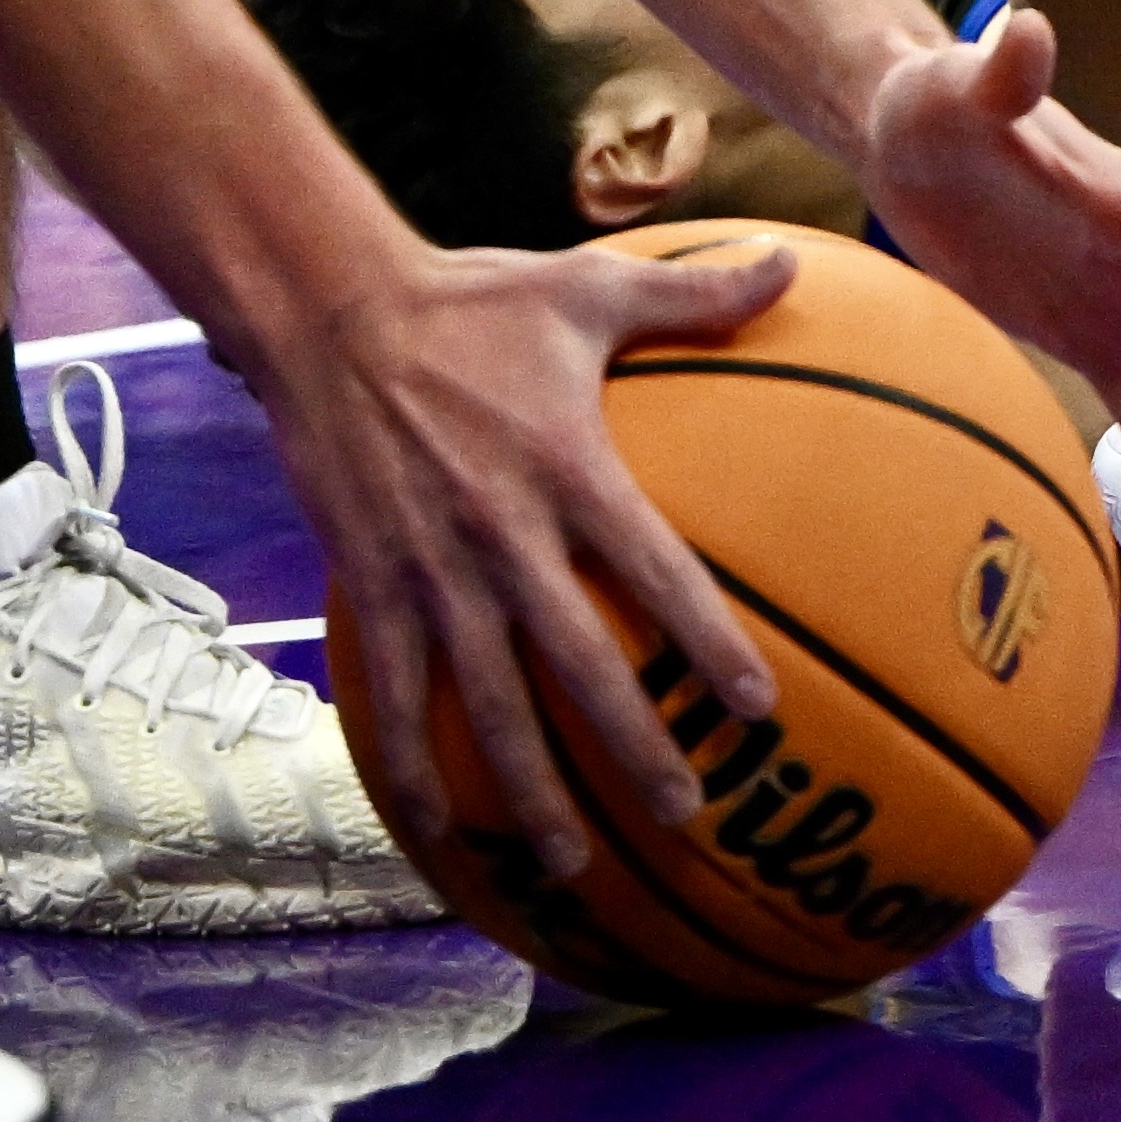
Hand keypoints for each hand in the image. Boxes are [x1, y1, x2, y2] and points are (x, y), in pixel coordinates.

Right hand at [265, 239, 795, 874]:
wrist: (331, 311)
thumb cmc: (470, 299)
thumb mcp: (586, 289)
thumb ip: (694, 294)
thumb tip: (789, 260)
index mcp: (570, 470)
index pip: (656, 572)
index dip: (709, 642)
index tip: (758, 707)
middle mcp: (504, 536)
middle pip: (579, 664)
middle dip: (633, 746)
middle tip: (684, 811)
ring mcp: (433, 570)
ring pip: (486, 702)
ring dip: (530, 788)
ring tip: (573, 861)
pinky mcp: (373, 583)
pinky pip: (395, 692)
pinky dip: (412, 765)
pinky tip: (436, 827)